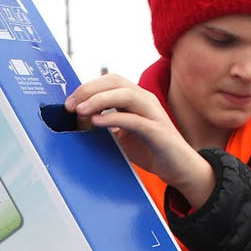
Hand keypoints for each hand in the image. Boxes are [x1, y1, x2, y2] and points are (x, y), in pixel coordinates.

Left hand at [64, 74, 215, 209]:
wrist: (180, 169)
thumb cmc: (152, 150)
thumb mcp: (124, 134)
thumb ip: (108, 123)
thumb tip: (81, 119)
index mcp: (137, 99)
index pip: (110, 81)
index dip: (88, 87)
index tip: (69, 102)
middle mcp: (146, 100)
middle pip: (116, 82)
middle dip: (89, 89)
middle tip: (70, 105)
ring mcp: (153, 114)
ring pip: (125, 95)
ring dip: (99, 100)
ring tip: (80, 111)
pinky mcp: (158, 131)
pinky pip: (134, 119)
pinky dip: (114, 118)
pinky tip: (97, 122)